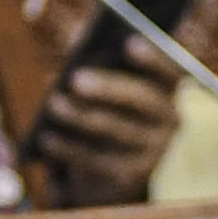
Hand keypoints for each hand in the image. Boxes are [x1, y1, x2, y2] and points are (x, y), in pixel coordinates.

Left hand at [28, 34, 180, 204]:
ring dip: (82, 116)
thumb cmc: (102, 112)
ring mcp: (153, 150)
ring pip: (117, 130)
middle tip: (75, 78)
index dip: (154, 58)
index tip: (129, 42)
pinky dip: (70, 148)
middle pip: (143, 101)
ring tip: (53, 104)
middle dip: (109, 88)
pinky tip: (47, 138)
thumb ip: (95, 61)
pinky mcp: (131, 176)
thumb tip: (76, 46)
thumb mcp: (103, 87)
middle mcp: (168, 120)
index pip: (170, 71)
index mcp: (165, 91)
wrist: (110, 170)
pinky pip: (98, 160)